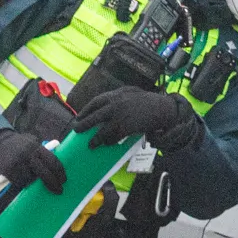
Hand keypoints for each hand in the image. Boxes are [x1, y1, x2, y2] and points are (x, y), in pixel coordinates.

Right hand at [0, 129, 66, 193]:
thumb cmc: (17, 145)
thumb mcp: (31, 142)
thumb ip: (43, 151)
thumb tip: (56, 164)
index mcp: (36, 147)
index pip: (53, 161)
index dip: (60, 172)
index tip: (64, 180)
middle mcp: (28, 155)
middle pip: (45, 173)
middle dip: (53, 183)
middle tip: (59, 190)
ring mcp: (18, 164)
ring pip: (32, 180)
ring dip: (34, 181)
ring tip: (30, 176)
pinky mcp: (10, 171)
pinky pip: (21, 182)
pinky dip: (23, 182)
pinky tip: (20, 177)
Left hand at [79, 86, 203, 153]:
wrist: (161, 108)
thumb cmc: (146, 101)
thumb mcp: (130, 92)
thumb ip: (118, 97)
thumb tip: (105, 106)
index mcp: (115, 95)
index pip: (95, 102)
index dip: (85, 111)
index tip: (79, 117)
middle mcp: (114, 105)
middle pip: (93, 116)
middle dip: (83, 124)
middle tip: (76, 130)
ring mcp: (119, 117)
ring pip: (102, 130)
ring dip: (95, 139)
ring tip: (90, 145)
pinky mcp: (125, 128)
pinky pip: (113, 137)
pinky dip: (109, 142)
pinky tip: (106, 144)